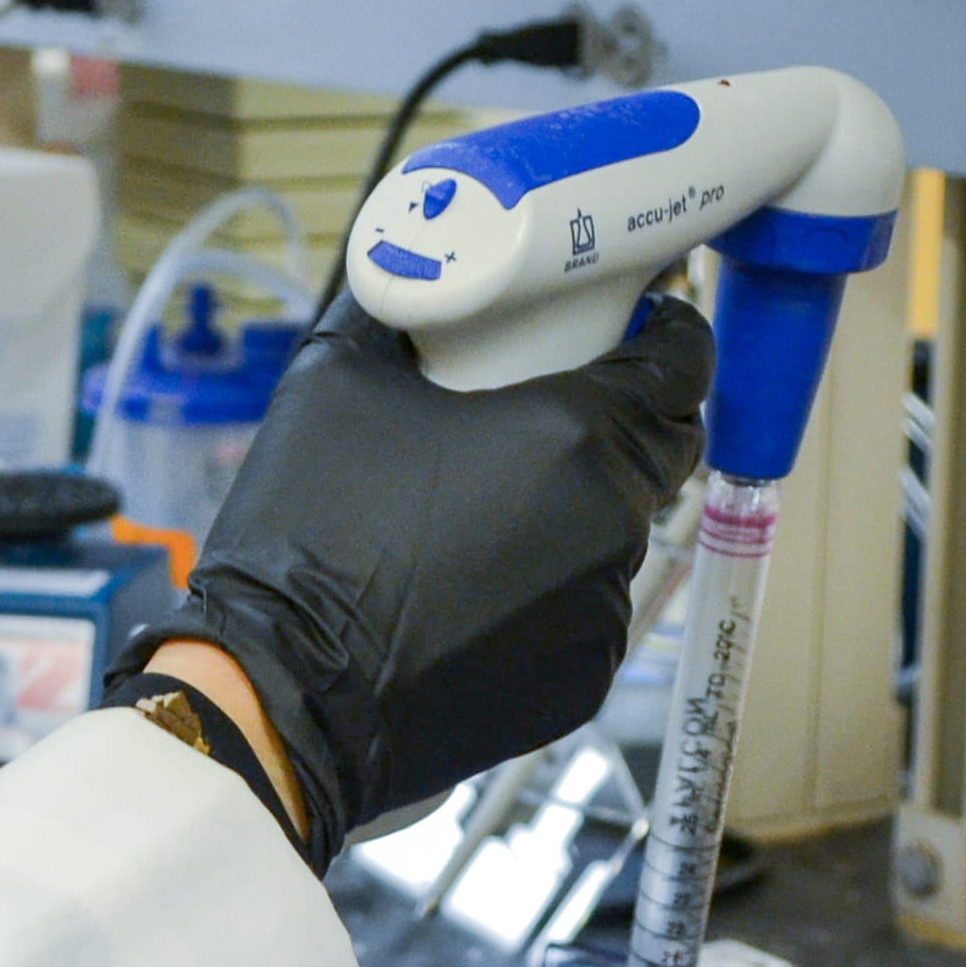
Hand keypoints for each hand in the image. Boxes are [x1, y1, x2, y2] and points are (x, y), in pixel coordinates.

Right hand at [108, 293, 711, 868]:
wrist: (284, 690)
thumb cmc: (309, 532)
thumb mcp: (331, 379)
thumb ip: (393, 313)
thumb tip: (410, 276)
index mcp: (575, 435)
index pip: (682, 364)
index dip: (664, 333)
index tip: (631, 324)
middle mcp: (612, 522)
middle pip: (660, 449)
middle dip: (622, 418)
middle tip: (544, 406)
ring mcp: (603, 610)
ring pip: (618, 532)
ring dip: (573, 508)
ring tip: (479, 510)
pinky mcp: (581, 679)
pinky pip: (583, 608)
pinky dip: (545, 588)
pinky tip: (467, 586)